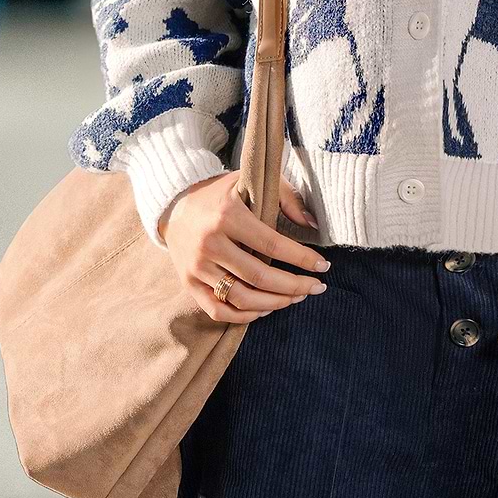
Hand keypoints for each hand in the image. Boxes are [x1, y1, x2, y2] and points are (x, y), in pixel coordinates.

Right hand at [159, 170, 330, 323]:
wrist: (174, 205)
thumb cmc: (221, 194)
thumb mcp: (250, 181)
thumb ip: (285, 196)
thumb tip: (311, 223)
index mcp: (227, 216)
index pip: (273, 245)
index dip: (302, 259)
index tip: (323, 266)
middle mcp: (210, 244)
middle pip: (260, 276)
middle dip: (294, 286)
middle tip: (316, 287)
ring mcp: (197, 267)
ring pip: (242, 298)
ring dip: (275, 303)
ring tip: (296, 298)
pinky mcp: (189, 284)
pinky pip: (218, 311)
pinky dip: (245, 316)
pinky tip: (266, 309)